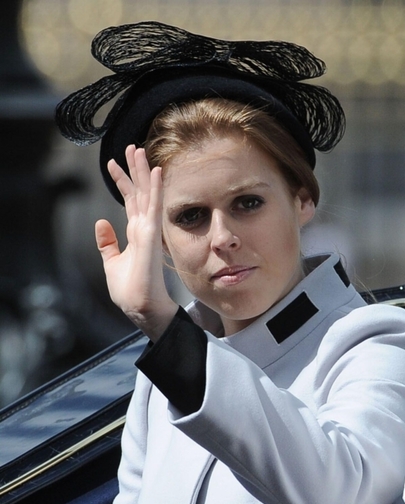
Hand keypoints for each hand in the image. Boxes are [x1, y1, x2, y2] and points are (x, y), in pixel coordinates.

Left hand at [95, 144, 177, 340]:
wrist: (142, 307)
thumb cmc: (130, 290)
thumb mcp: (112, 263)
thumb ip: (107, 243)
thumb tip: (101, 223)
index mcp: (136, 234)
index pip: (129, 202)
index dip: (122, 182)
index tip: (113, 164)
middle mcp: (144, 228)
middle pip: (139, 193)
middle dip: (134, 170)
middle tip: (131, 147)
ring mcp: (149, 230)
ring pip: (146, 194)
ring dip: (144, 172)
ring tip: (139, 150)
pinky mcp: (151, 235)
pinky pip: (153, 206)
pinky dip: (155, 188)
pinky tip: (156, 171)